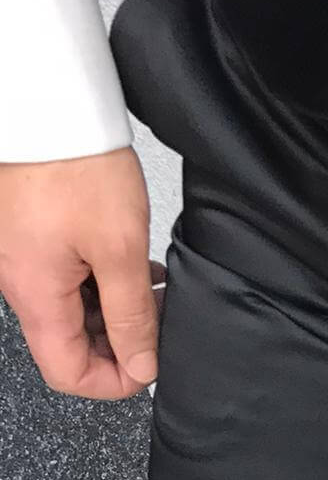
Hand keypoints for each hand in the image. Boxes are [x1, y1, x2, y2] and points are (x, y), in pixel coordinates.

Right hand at [0, 146, 164, 399]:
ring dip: (114, 309)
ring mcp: (21, 257)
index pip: (68, 373)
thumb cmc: (75, 162)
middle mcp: (19, 282)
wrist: (42, 97)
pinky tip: (130, 263)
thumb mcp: (120, 250)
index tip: (149, 363)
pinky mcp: (28, 233)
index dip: (114, 381)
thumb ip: (132, 317)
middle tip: (157, 317)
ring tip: (151, 286)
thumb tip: (141, 366)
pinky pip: (64, 277)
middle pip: (69, 345)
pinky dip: (100, 280)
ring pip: (71, 311)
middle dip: (119, 342)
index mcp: (36, 295)